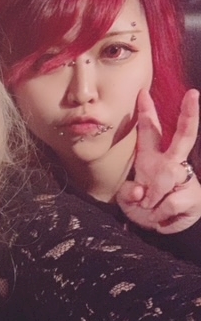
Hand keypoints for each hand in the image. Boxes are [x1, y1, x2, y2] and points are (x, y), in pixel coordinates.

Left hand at [117, 89, 200, 233]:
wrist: (158, 226)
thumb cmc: (141, 206)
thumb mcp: (127, 200)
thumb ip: (128, 194)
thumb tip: (142, 192)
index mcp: (150, 158)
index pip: (148, 132)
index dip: (146, 113)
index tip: (142, 93)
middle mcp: (171, 163)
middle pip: (183, 136)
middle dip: (188, 115)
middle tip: (193, 94)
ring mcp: (185, 178)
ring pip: (170, 177)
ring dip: (153, 199)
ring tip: (148, 209)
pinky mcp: (194, 195)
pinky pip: (172, 202)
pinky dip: (160, 214)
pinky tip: (160, 217)